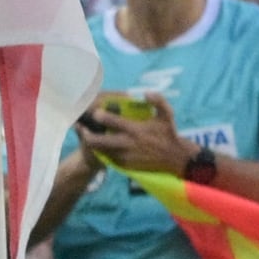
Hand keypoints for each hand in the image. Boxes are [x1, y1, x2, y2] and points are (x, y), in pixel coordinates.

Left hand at [78, 104, 192, 175]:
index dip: (98, 115)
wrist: (174, 158)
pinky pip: (108, 158)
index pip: (109, 120)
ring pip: (100, 150)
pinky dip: (103, 151)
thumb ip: (158, 100)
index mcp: (134, 129)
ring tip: (91, 135)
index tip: (95, 112)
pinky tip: (104, 145)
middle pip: (96, 141)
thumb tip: (145, 93)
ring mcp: (124, 157)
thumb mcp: (167, 114)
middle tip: (85, 127)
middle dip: (86, 133)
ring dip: (94, 143)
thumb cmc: (169, 134)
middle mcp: (126, 144)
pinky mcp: (125, 166)